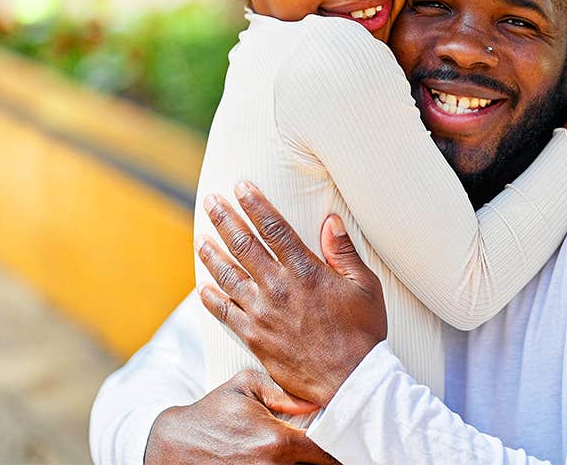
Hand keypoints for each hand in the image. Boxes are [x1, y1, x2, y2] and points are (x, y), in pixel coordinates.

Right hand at [145, 367, 336, 464]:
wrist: (174, 447)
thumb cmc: (211, 414)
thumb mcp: (244, 387)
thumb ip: (283, 390)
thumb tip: (316, 401)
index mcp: (277, 441)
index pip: (326, 449)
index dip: (341, 444)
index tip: (346, 438)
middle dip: (327, 458)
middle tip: (334, 445)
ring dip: (308, 464)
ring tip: (315, 454)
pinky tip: (293, 460)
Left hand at [198, 183, 387, 405]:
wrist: (350, 380)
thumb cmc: (364, 333)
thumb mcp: (365, 286)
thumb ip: (344, 252)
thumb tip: (330, 220)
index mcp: (307, 271)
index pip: (274, 228)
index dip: (255, 204)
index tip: (241, 186)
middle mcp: (279, 288)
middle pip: (244, 244)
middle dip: (225, 219)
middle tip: (211, 201)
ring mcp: (263, 313)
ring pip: (228, 275)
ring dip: (212, 253)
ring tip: (200, 237)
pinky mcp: (254, 337)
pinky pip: (225, 313)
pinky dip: (211, 298)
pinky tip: (203, 286)